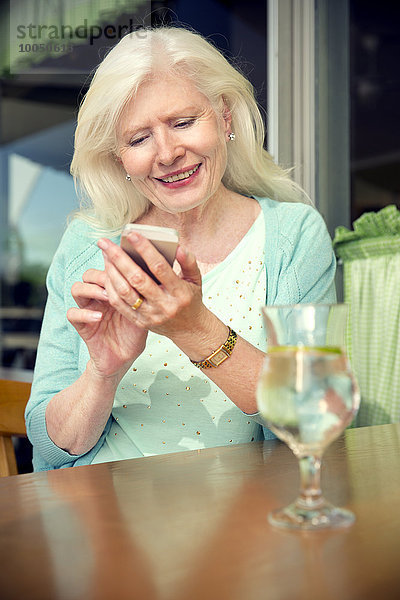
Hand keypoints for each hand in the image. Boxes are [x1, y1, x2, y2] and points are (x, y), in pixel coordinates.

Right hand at [67, 268, 147, 377]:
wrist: (124, 359)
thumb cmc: (135, 333)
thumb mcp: (143, 311)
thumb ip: (143, 294)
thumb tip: (157, 273)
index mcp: (112, 291)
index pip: (105, 269)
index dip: (112, 263)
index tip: (124, 264)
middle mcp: (98, 298)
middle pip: (89, 275)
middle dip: (100, 275)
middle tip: (114, 282)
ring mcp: (88, 310)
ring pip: (76, 288)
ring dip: (91, 290)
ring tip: (108, 297)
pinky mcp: (82, 326)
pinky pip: (72, 314)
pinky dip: (84, 313)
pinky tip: (99, 317)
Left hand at [97, 233, 215, 350]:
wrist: (189, 329)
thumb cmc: (190, 299)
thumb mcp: (195, 280)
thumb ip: (189, 262)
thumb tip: (178, 246)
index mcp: (179, 292)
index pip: (159, 267)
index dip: (145, 250)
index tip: (132, 235)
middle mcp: (164, 305)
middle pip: (137, 279)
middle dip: (119, 259)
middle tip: (106, 243)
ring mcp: (150, 316)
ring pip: (124, 292)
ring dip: (111, 272)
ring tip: (105, 255)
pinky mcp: (140, 322)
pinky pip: (119, 305)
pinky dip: (111, 288)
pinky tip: (107, 274)